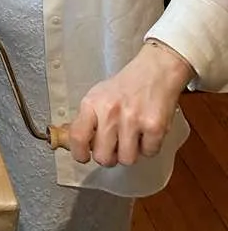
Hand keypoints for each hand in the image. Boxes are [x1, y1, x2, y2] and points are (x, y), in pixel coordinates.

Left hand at [67, 40, 193, 166]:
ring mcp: (133, 120)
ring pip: (127, 160)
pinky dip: (149, 146)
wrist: (155, 71)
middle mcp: (110, 112)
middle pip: (103, 157)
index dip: (79, 153)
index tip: (83, 157)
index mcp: (92, 104)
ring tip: (133, 137)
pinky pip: (149, 153)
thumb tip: (74, 144)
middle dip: (110, 157)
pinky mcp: (155, 126)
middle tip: (115, 146)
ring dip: (131, 152)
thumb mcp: (98, 96)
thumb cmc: (124, 87)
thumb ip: (87, 119)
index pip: (77, 136)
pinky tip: (147, 130)